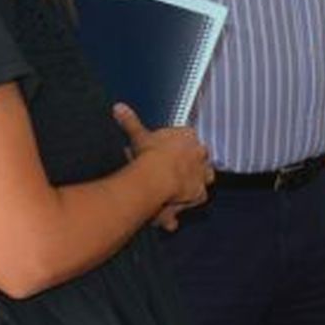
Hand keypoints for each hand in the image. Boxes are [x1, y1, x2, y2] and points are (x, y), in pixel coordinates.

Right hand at [113, 104, 211, 220]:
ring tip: (177, 191)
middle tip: (172, 171)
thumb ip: (131, 122)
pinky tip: (172, 217)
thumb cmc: (149, 154)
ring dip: (194, 182)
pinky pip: (194, 201)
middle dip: (190, 163)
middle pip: (200, 157)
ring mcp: (202, 174)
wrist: (155, 177)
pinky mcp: (199, 194)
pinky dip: (184, 207)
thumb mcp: (139, 136)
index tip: (167, 151)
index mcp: (188, 136)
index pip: (188, 137)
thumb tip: (119, 107)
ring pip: (205, 177)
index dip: (178, 145)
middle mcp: (200, 154)